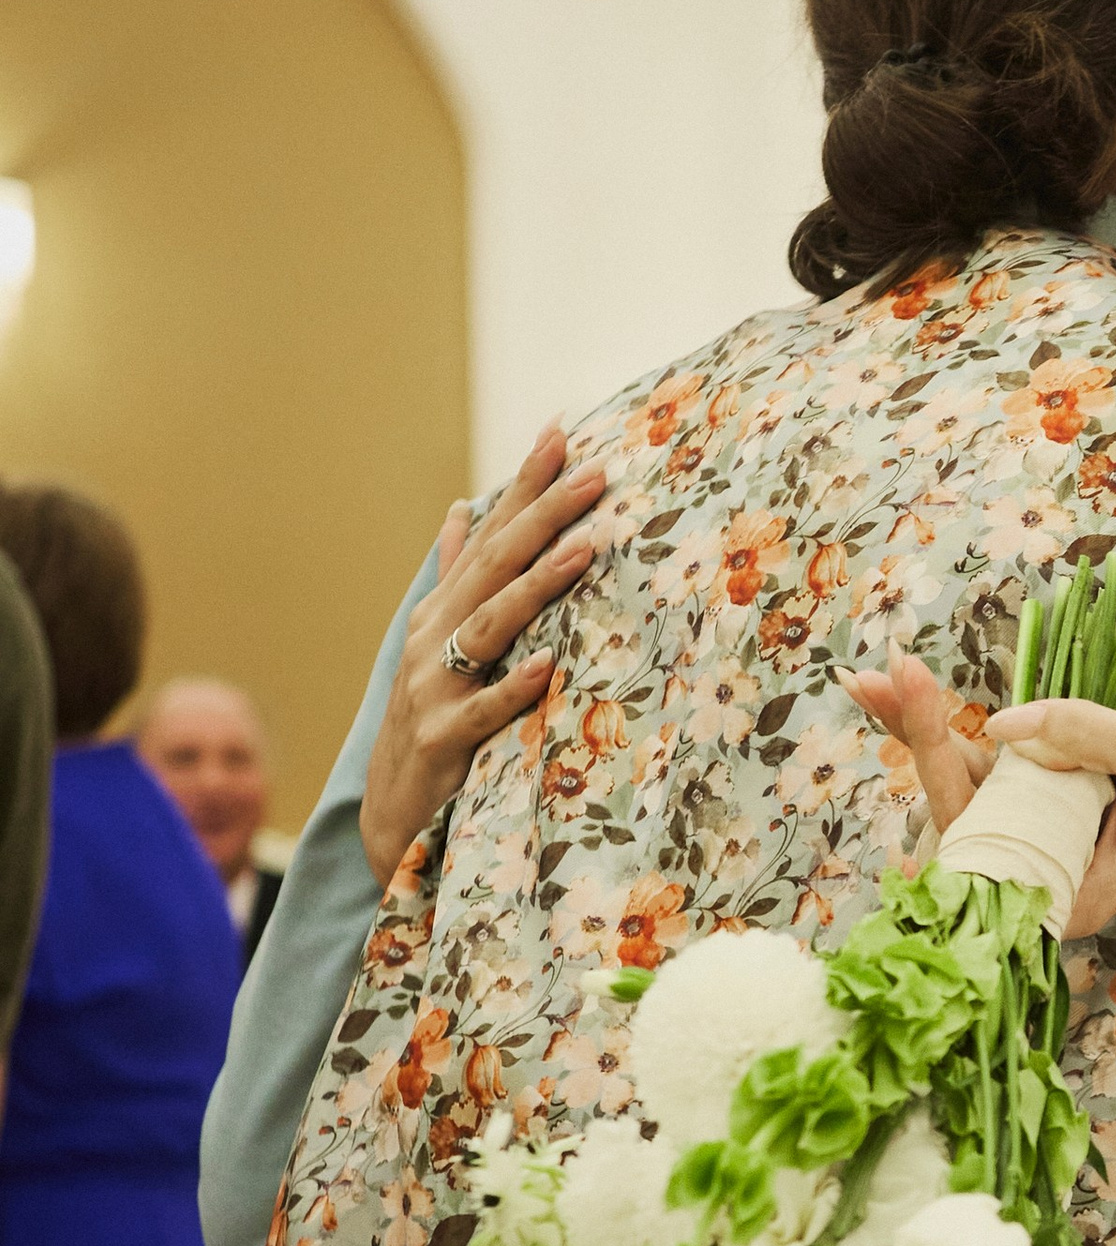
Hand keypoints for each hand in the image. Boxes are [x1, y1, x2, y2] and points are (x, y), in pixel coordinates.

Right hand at [359, 428, 604, 884]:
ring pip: (488, 627)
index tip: (562, 431)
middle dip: (542, 515)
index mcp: (440, 612)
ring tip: (583, 548)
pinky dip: (513, 686)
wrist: (391, 814)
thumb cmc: (429, 722)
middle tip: (593, 472)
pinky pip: (484, 711)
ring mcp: (433, 690)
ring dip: (535, 586)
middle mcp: (431, 639)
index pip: (488, 535)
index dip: (522, 484)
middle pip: (493, 566)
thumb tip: (459, 509)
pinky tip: (547, 664)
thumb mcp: (436, 643)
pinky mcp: (443, 743)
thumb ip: (454, 578)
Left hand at [852, 656, 1115, 934]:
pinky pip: (986, 767)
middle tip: (871, 677)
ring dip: (919, 728)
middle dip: (914, 738)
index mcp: (1065, 890)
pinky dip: (949, 726)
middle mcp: (1041, 874)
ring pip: (963, 785)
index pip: (981, 828)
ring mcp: (1039, 837)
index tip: (912, 696)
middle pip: (956, 808)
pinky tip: (907, 690)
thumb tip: (1001, 723)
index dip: (938, 759)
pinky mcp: (1044, 803)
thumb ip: (1084, 735)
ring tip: (870, 679)